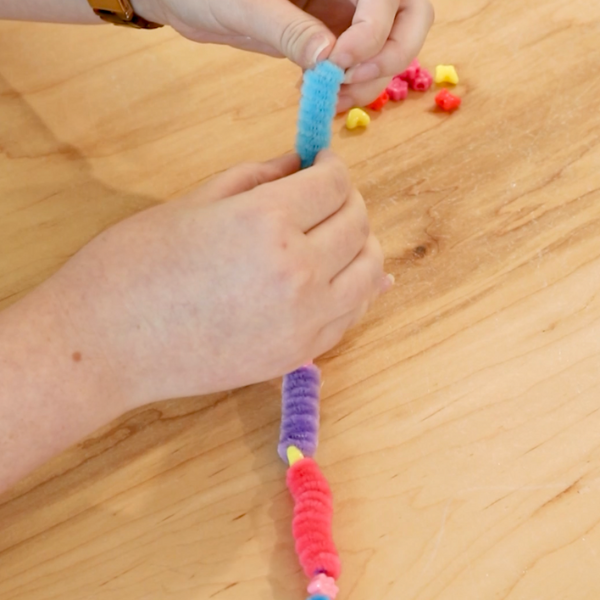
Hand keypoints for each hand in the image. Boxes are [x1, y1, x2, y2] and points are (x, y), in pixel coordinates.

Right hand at [45, 151, 388, 406]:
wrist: (106, 344)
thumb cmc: (133, 264)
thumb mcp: (194, 202)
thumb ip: (258, 178)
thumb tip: (299, 163)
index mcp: (266, 222)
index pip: (334, 184)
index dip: (332, 165)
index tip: (321, 163)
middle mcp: (298, 272)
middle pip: (358, 224)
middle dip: (349, 200)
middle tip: (327, 196)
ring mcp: (303, 320)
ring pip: (369, 273)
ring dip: (361, 246)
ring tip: (337, 236)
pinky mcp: (297, 355)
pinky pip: (350, 315)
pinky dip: (354, 290)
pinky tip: (341, 278)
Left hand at [137, 0, 433, 110]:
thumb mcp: (247, 7)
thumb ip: (289, 30)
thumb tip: (329, 60)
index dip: (375, 30)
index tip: (337, 61)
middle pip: (410, 16)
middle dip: (389, 56)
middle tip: (347, 81)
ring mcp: (343, 11)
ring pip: (388, 47)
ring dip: (369, 81)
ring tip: (326, 97)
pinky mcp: (330, 36)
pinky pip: (359, 66)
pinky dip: (350, 89)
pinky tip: (321, 97)